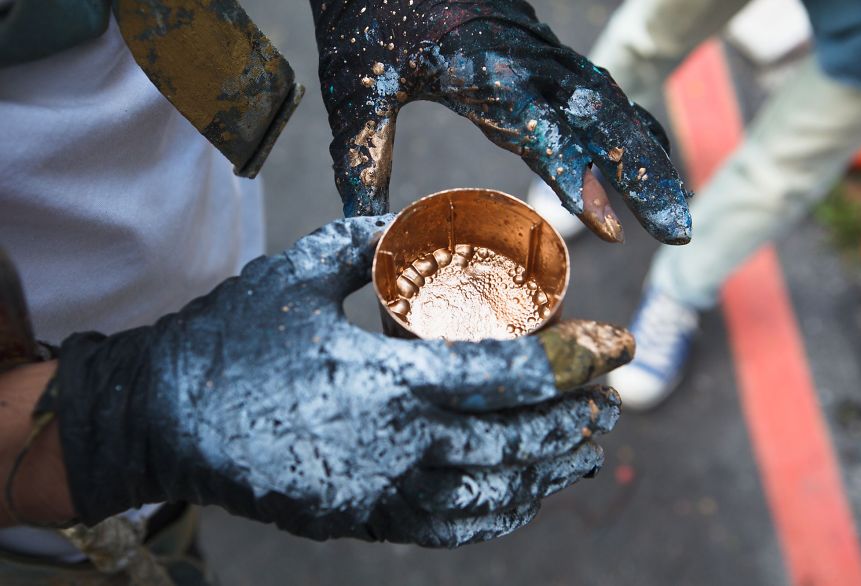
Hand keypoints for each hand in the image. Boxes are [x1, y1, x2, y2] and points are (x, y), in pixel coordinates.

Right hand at [40, 216, 631, 546]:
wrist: (159, 418)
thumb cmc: (227, 339)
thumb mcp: (295, 273)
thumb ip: (365, 242)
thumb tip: (418, 223)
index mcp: (382, 381)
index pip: (503, 374)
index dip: (570, 359)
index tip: (616, 345)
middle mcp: (390, 447)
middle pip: (512, 442)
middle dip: (573, 418)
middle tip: (611, 398)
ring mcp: (374, 494)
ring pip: (488, 495)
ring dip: (547, 472)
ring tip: (583, 450)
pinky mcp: (357, 519)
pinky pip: (445, 527)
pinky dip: (495, 513)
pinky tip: (520, 495)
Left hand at [310, 0, 691, 243]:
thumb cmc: (365, 13)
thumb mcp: (355, 92)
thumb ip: (362, 164)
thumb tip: (367, 235)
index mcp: (479, 69)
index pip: (542, 127)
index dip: (577, 176)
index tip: (608, 226)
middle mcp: (523, 60)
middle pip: (599, 116)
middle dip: (643, 174)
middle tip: (678, 229)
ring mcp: (539, 53)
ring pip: (610, 103)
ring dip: (649, 155)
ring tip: (677, 211)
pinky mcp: (541, 51)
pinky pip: (598, 88)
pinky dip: (631, 124)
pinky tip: (650, 152)